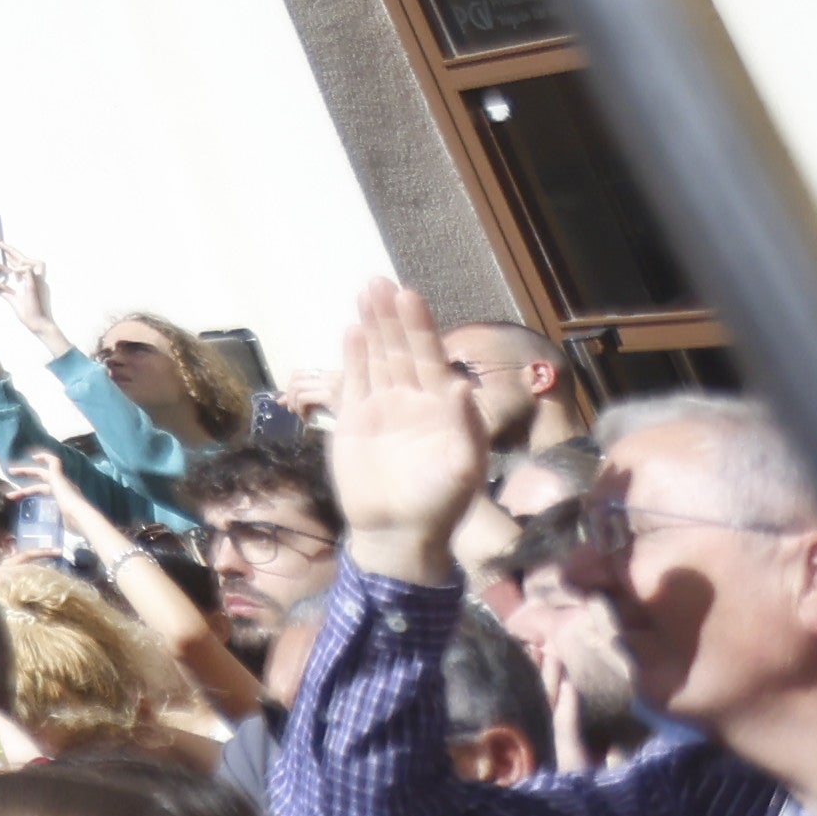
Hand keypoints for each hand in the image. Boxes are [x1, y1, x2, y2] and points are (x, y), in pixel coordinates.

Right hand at [320, 278, 490, 580]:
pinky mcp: (353, 421)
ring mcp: (382, 409)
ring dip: (372, 326)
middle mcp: (412, 401)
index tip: (409, 296)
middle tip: (380, 283)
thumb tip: (458, 385)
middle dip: (392, 316)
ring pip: (377, 358)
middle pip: (401, 349)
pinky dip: (354, 356)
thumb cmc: (438, 505)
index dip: (419, 327)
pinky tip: (353, 331)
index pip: (428, 357)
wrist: (396, 533)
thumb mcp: (462, 468)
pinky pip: (354, 381)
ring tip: (365, 293)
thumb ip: (464, 427)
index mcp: (440, 408)